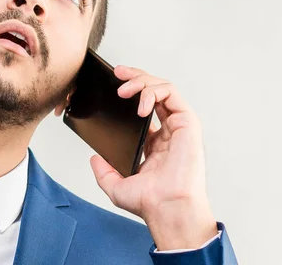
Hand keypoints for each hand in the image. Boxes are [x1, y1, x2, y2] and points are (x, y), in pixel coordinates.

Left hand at [89, 65, 217, 249]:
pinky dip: (154, 91)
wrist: (166, 207)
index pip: (144, 107)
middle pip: (154, 92)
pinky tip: (140, 104)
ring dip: (141, 82)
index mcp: (155, 143)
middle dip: (136, 77)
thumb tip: (94, 158)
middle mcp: (168, 131)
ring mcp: (179, 125)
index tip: (114, 86)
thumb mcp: (117, 186)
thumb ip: (104, 172)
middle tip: (118, 73)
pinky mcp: (187, 122)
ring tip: (124, 90)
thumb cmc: (150, 202)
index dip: (131, 92)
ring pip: (163, 87)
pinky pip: (171, 93)